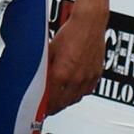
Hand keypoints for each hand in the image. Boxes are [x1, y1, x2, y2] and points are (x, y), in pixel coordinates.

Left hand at [40, 1, 107, 117]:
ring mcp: (88, 78)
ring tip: (59, 101)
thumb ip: (44, 69)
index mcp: (61, 74)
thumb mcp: (49, 52)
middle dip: (54, 108)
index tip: (40, 110)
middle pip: (63, 103)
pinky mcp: (96, 74)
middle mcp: (76, 79)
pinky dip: (79, 93)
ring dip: (66, 102)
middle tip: (48, 109)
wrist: (89, 24)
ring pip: (76, 99)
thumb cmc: (70, 33)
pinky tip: (73, 90)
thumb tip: (37, 80)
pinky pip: (87, 91)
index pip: (50, 101)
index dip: (44, 108)